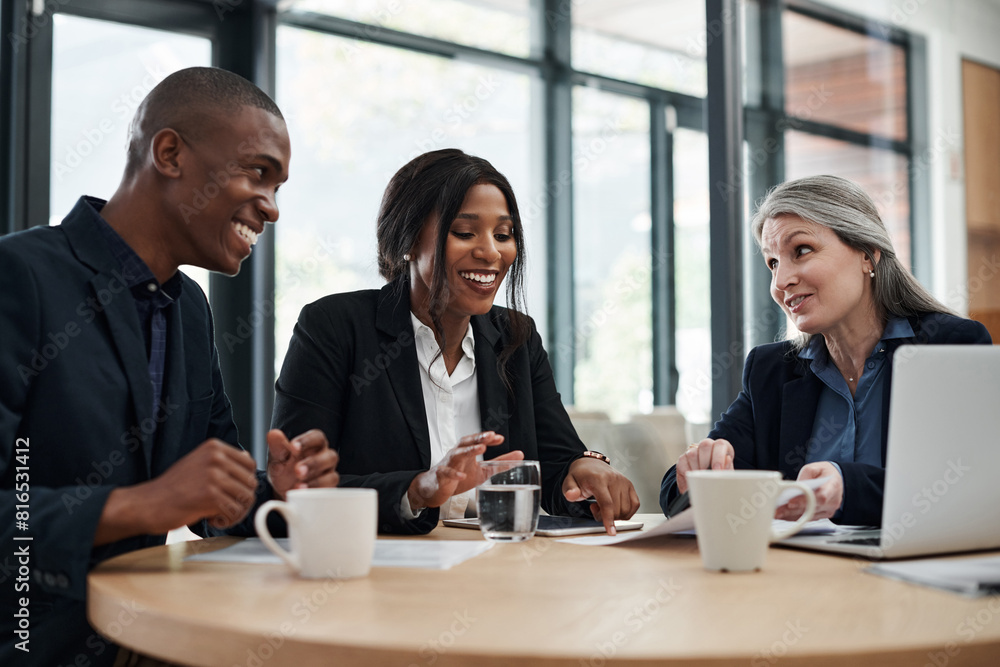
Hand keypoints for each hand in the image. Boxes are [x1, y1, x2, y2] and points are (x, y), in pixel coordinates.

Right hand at [96, 439, 257, 544]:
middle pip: (251, 483)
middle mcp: (216, 457)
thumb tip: (249, 457)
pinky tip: (212, 519)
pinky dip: (226, 520)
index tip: (231, 493)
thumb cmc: (173, 488)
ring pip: (246, 498)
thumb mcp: (198, 464)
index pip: (250, 464)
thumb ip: (223, 461)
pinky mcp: (210, 495)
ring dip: (235, 512)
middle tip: (225, 508)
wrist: (147, 504)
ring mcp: (213, 475)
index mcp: (214, 447)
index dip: (244, 482)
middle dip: (241, 500)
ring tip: (218, 514)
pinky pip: (234, 511)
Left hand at [267, 428, 338, 498]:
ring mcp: (328, 474)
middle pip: (330, 456)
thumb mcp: (277, 458)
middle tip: (297, 470)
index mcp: (314, 445)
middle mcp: (325, 458)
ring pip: (332, 475)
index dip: (307, 441)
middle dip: (313, 463)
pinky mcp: (328, 490)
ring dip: (316, 481)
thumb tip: (273, 434)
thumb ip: (277, 447)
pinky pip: (329, 491)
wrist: (283, 490)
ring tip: (298, 486)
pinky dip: (316, 493)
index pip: (317, 437)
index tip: (293, 447)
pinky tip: (304, 494)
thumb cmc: (284, 470)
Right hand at [407, 431, 520, 510]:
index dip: (488, 438)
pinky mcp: (441, 476)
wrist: (434, 489)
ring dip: (468, 450)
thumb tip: (520, 455)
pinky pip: (446, 473)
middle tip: (490, 436)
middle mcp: (457, 454)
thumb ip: (500, 463)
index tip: (500, 438)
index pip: (478, 441)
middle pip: (466, 442)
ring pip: (457, 454)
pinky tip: (462, 476)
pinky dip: (454, 474)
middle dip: (478, 438)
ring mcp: (448, 464)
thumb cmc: (458, 476)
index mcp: (467, 451)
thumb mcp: (482, 471)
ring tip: (480, 449)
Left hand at [562, 458, 639, 535]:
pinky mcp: (630, 485)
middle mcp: (614, 479)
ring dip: (615, 515)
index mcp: (599, 479)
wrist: (590, 464)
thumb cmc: (581, 476)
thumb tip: (572, 495)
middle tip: (595, 509)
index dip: (609, 519)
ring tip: (603, 506)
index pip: (607, 503)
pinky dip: (626, 512)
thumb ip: (569, 490)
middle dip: (606, 517)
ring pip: (626, 509)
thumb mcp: (569, 482)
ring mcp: (624, 481)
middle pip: (617, 509)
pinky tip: (615, 508)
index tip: (611, 532)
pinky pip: (634, 504)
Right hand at [675, 438, 733, 493]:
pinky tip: (692, 479)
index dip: (719, 457)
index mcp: (721, 447)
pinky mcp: (683, 458)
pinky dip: (688, 472)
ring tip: (700, 479)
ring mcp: (693, 450)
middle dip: (706, 461)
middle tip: (707, 475)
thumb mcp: (726, 474)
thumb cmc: (718, 477)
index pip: (720, 444)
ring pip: (693, 453)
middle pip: (705, 445)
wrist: (704, 485)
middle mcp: (707, 446)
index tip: (717, 470)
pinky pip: (683, 461)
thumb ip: (728, 468)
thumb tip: (727, 460)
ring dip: (697, 468)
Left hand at [776, 461, 842, 520]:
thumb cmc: (825, 473)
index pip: (820, 497)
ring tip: (776, 513)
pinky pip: (808, 518)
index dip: (805, 501)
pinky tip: (783, 515)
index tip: (791, 502)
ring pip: (808, 516)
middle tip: (778, 510)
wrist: (836, 480)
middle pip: (811, 508)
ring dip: (791, 516)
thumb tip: (796, 485)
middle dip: (792, 510)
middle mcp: (832, 501)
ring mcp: (828, 510)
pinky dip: (794, 517)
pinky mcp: (822, 515)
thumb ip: (805, 475)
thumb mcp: (815, 467)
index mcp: (832, 486)